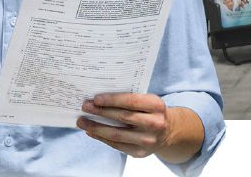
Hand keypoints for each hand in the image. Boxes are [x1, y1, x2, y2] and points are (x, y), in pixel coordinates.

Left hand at [78, 93, 201, 162]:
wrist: (168, 131)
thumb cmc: (151, 111)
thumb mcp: (147, 100)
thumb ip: (129, 98)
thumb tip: (99, 99)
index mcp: (156, 106)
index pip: (131, 101)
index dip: (112, 100)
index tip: (95, 98)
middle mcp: (154, 123)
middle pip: (122, 117)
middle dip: (100, 112)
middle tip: (85, 106)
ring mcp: (147, 140)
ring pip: (117, 134)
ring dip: (96, 127)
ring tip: (82, 121)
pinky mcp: (140, 152)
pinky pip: (116, 145)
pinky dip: (101, 138)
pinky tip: (91, 131)